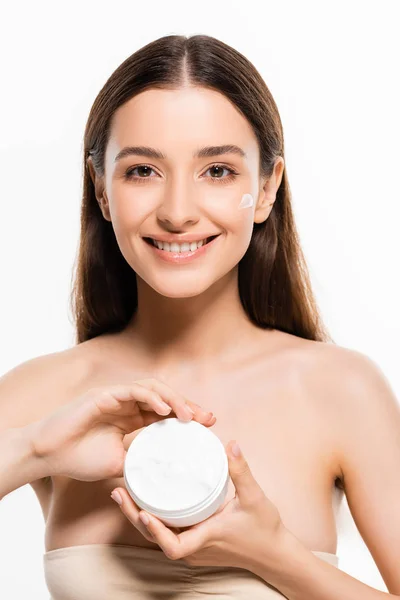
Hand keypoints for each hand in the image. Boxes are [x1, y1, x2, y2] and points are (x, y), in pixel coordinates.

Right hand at [27, 379, 214, 481]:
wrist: (48, 455)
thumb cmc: (79, 459)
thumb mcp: (119, 465)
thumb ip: (141, 462)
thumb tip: (164, 472)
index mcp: (132, 418)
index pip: (166, 413)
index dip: (187, 416)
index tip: (208, 425)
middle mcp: (127, 404)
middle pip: (165, 398)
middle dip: (188, 406)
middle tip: (208, 418)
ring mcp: (116, 396)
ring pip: (153, 389)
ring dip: (174, 399)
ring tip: (189, 415)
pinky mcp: (104, 394)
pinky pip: (133, 390)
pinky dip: (151, 397)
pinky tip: (165, 409)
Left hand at [111, 440, 285, 572]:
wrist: (273, 553)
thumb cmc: (264, 529)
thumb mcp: (255, 497)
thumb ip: (242, 471)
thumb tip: (231, 444)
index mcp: (207, 537)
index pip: (174, 546)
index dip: (156, 532)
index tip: (143, 513)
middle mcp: (195, 548)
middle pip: (155, 539)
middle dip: (135, 517)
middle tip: (119, 493)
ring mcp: (193, 549)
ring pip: (158, 537)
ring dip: (139, 518)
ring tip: (124, 494)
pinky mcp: (194, 545)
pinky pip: (167, 534)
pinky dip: (152, 520)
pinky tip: (144, 501)